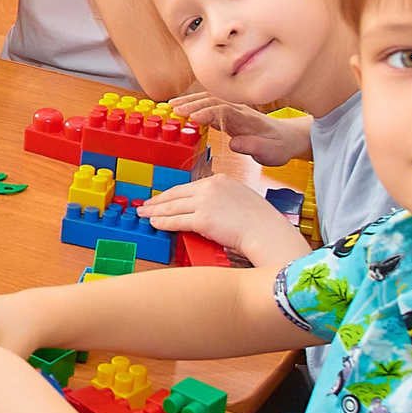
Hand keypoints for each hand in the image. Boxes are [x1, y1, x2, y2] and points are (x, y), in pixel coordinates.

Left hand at [139, 175, 299, 267]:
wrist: (267, 232)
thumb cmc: (259, 222)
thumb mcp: (238, 198)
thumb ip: (219, 199)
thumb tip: (202, 208)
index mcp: (219, 180)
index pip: (187, 187)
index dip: (170, 194)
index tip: (160, 199)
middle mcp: (210, 187)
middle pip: (175, 195)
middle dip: (157, 202)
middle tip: (144, 206)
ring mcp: (205, 202)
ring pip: (173, 208)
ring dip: (155, 212)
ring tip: (144, 215)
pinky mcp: (203, 219)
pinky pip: (176, 221)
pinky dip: (163, 223)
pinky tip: (155, 224)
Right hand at [168, 93, 311, 164]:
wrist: (287, 137)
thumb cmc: (278, 145)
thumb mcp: (270, 152)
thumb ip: (253, 147)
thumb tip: (235, 143)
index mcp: (248, 120)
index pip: (225, 111)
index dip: (208, 113)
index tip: (193, 118)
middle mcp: (239, 110)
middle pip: (213, 101)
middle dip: (193, 104)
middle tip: (175, 110)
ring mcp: (233, 109)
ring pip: (209, 99)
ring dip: (191, 101)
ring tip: (172, 105)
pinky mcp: (228, 112)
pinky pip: (209, 104)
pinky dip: (194, 103)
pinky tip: (181, 107)